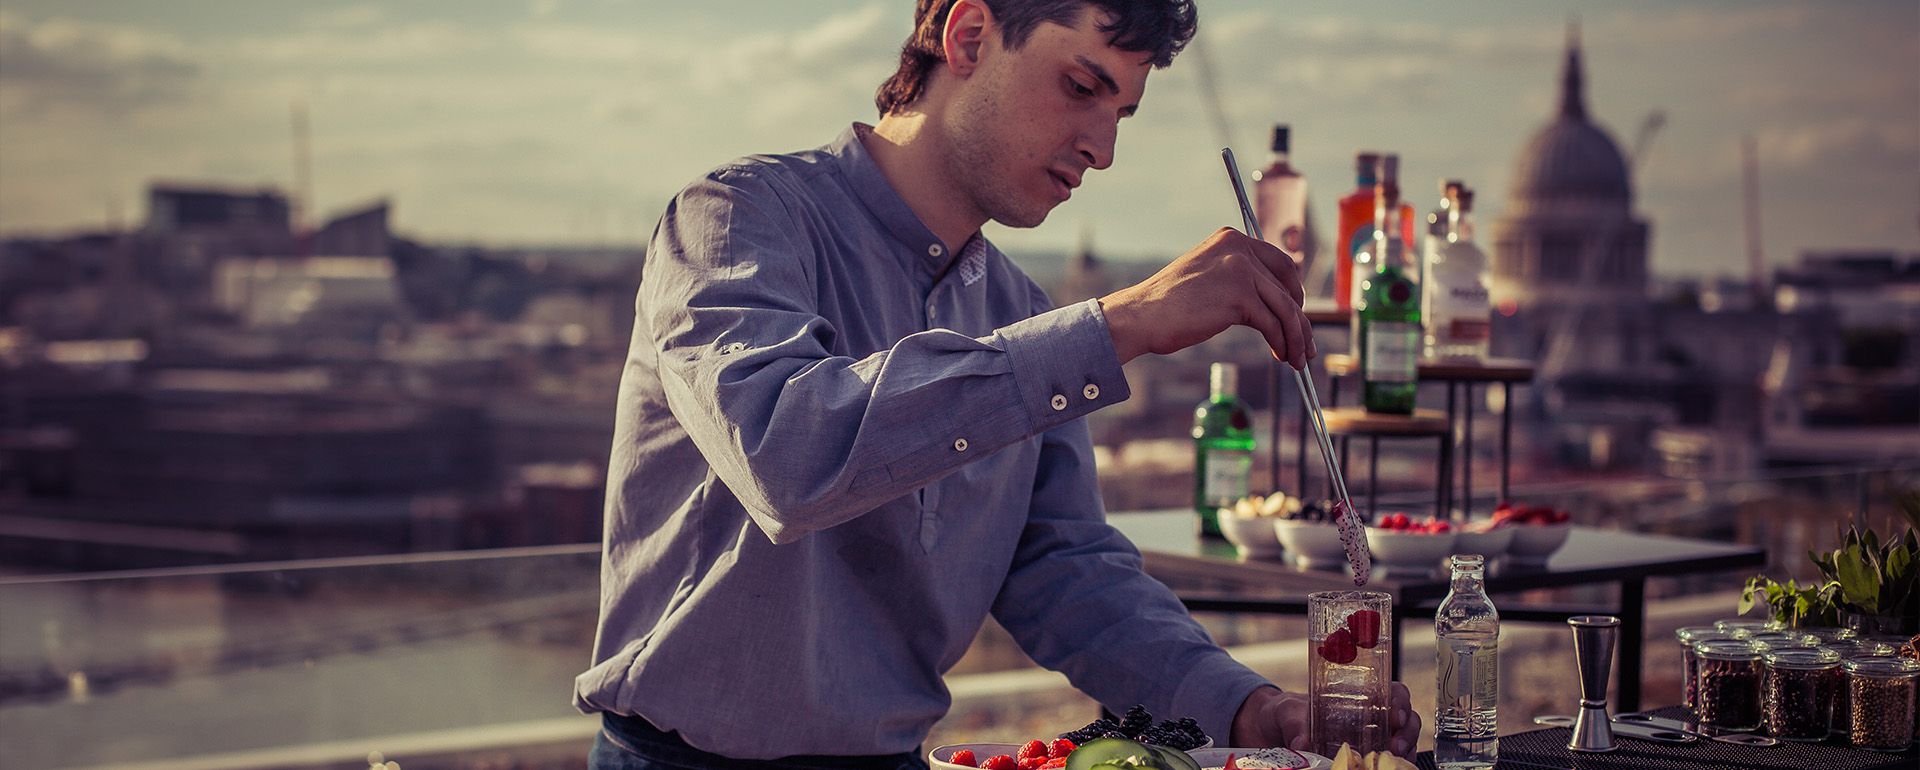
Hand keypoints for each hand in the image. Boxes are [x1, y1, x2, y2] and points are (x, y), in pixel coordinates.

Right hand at [1098, 227, 1315, 368]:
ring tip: (1296, 358)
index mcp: (1231, 238)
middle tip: (1305, 344)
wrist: (1140, 316)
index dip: (1294, 291)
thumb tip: (1275, 303)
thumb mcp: (1208, 277)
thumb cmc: (1168, 305)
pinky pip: (1273, 324)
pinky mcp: (1240, 296)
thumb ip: (1238, 279)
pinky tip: (1280, 355)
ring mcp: (1241, 270)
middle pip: (1288, 286)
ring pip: (1285, 308)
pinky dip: (1281, 343)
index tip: (1298, 314)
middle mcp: (1239, 248)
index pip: (1280, 263)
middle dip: (1300, 319)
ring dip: (1296, 337)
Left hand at [1230, 682, 1421, 759]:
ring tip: (1391, 760)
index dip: (1401, 701)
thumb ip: (1294, 722)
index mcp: (1359, 697)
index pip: (1394, 693)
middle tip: (1395, 745)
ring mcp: (1372, 742)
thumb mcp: (1286, 710)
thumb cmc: (1284, 714)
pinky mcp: (1365, 761)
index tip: (1395, 714)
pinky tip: (1383, 769)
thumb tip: (1302, 742)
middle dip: (1409, 732)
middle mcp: (1373, 720)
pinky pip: (1389, 764)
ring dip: (1406, 753)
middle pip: (1407, 720)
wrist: (1272, 734)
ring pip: (1405, 745)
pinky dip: (1394, 767)